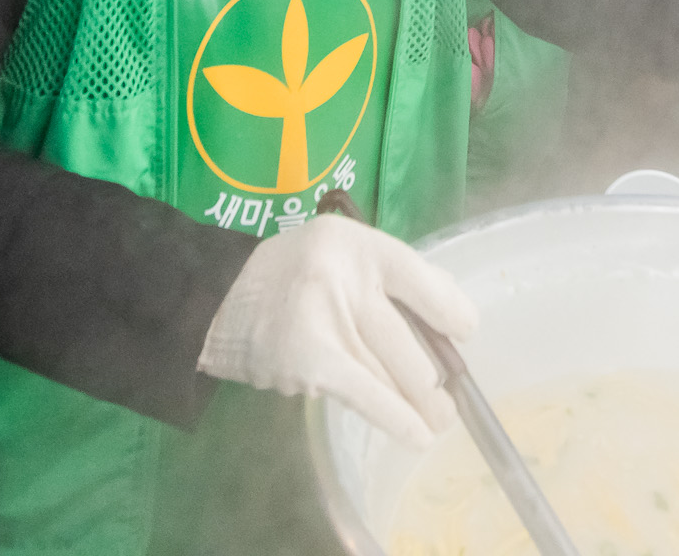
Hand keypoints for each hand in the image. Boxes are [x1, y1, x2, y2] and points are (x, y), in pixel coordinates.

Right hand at [196, 215, 479, 447]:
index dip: (447, 307)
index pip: (415, 274)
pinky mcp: (311, 360)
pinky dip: (394, 418)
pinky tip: (417, 435)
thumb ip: (388, 278)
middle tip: (448, 402)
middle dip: (431, 378)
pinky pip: (365, 394)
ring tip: (437, 421)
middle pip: (403, 337)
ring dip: (417, 404)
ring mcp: (324, 318)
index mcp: (353, 243)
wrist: (212, 300)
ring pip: (387, 371)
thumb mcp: (337, 253)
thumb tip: (451, 321)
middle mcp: (341, 274)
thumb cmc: (287, 277)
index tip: (467, 331)